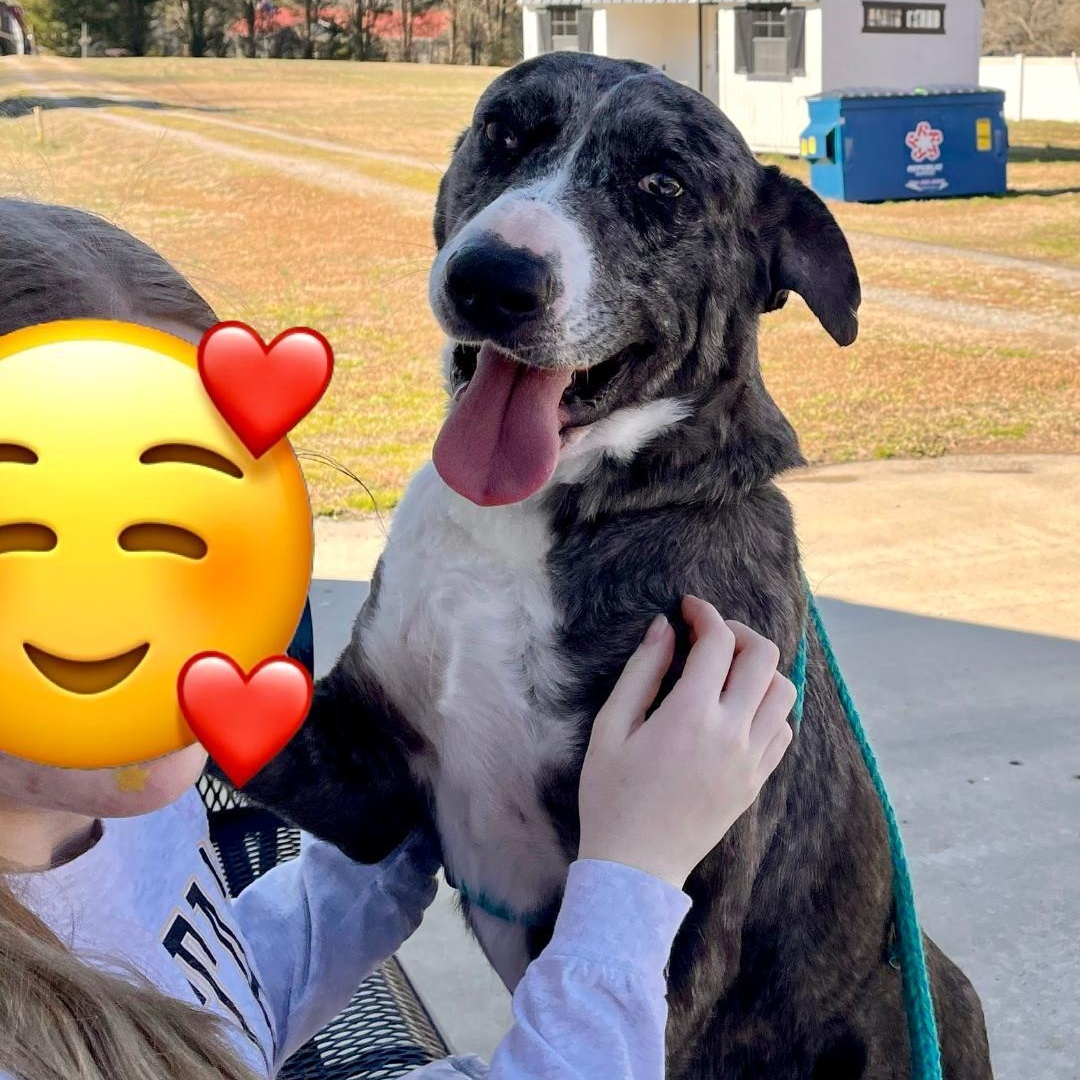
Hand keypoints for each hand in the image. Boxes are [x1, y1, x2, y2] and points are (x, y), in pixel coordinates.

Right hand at [577, 596, 795, 889]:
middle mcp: (731, 733)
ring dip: (759, 670)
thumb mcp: (611, 729)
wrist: (636, 867)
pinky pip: (783, 729)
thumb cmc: (611, 797)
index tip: (688, 608)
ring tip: (726, 671)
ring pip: (784, 691)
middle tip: (709, 635)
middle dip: (738, 632)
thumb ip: (641, 672)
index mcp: (690, 716)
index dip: (705, 614)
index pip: (718, 643)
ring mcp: (750, 760)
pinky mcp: (757, 781)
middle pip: (764, 657)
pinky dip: (767, 707)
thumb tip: (665, 628)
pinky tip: (736, 710)